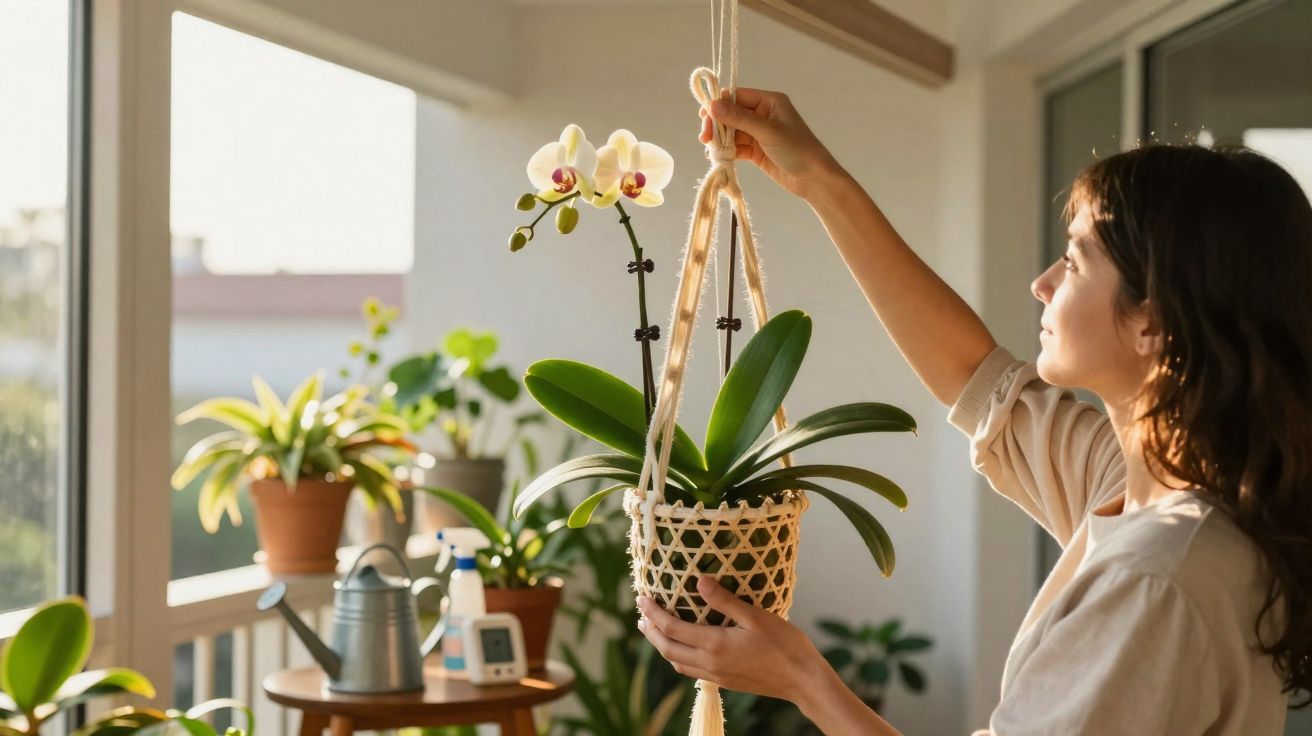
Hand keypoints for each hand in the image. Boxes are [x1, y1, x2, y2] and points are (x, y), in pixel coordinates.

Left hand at [636, 576, 833, 706]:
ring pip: (677, 663)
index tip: (641, 599)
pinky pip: (692, 670)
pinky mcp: (726, 681)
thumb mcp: (756, 616)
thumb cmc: (785, 645)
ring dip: (662, 646)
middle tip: (641, 615)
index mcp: (714, 644)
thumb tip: (698, 581)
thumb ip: (725, 600)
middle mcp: (710, 663)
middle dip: (650, 632)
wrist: (803, 681)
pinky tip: (685, 647)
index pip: (671, 628)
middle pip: (667, 648)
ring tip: (655, 631)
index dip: (652, 613)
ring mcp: (717, 675)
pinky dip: (679, 657)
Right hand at [697, 88, 842, 200]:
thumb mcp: (767, 131)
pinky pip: (736, 147)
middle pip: (730, 114)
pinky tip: (719, 157)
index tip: (704, 117)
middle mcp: (762, 114)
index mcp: (769, 101)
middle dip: (717, 125)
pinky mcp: (756, 151)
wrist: (813, 179)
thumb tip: (712, 104)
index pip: (736, 96)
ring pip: (731, 132)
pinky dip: (727, 151)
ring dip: (720, 140)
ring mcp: (759, 133)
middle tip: (704, 138)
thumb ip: (739, 118)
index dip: (719, 105)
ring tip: (711, 150)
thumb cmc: (797, 149)